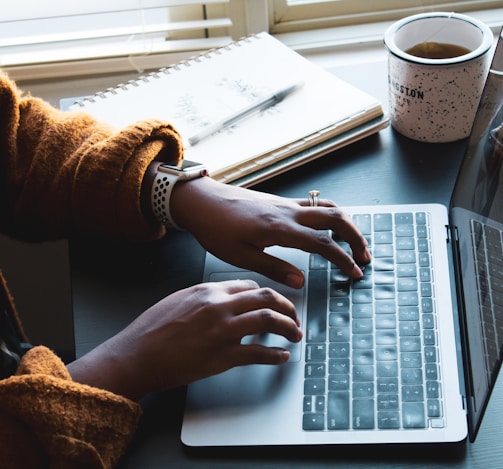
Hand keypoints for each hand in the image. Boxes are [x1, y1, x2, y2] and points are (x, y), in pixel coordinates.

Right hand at [68, 279, 301, 399]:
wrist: (136, 355)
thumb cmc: (152, 329)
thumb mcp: (179, 299)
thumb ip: (206, 297)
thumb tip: (226, 300)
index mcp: (208, 290)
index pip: (250, 286)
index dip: (267, 295)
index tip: (274, 303)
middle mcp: (219, 306)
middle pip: (266, 298)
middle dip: (287, 307)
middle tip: (294, 317)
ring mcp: (223, 331)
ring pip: (269, 320)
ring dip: (289, 327)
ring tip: (295, 335)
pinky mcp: (222, 357)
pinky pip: (258, 353)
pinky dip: (275, 355)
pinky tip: (282, 357)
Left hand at [171, 176, 370, 288]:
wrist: (202, 201)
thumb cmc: (216, 229)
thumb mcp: (241, 257)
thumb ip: (274, 268)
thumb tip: (301, 281)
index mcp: (280, 228)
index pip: (323, 243)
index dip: (343, 259)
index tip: (354, 273)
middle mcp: (288, 212)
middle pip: (335, 217)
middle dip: (355, 236)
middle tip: (364, 256)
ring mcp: (285, 203)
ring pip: (327, 207)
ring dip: (346, 223)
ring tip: (353, 241)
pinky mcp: (280, 201)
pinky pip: (314, 204)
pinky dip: (330, 214)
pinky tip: (328, 227)